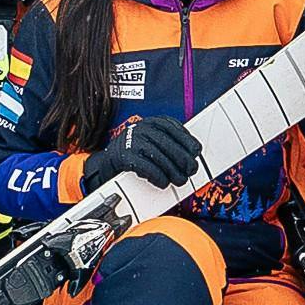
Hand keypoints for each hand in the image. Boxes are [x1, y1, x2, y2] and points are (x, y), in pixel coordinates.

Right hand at [81, 113, 204, 193]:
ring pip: (159, 156)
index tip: (196, 151)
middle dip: (183, 158)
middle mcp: (141, 128)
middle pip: (168, 143)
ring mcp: (132, 141)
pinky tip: (163, 182)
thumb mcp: (150, 140)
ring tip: (180, 180)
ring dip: (172, 171)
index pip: (173, 127)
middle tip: (191, 169)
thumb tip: (190, 154)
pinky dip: (157, 176)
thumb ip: (167, 141)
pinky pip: (146, 167)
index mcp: (150, 122)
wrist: (108, 162)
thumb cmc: (133, 151)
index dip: (186, 140)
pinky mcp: (125, 156)